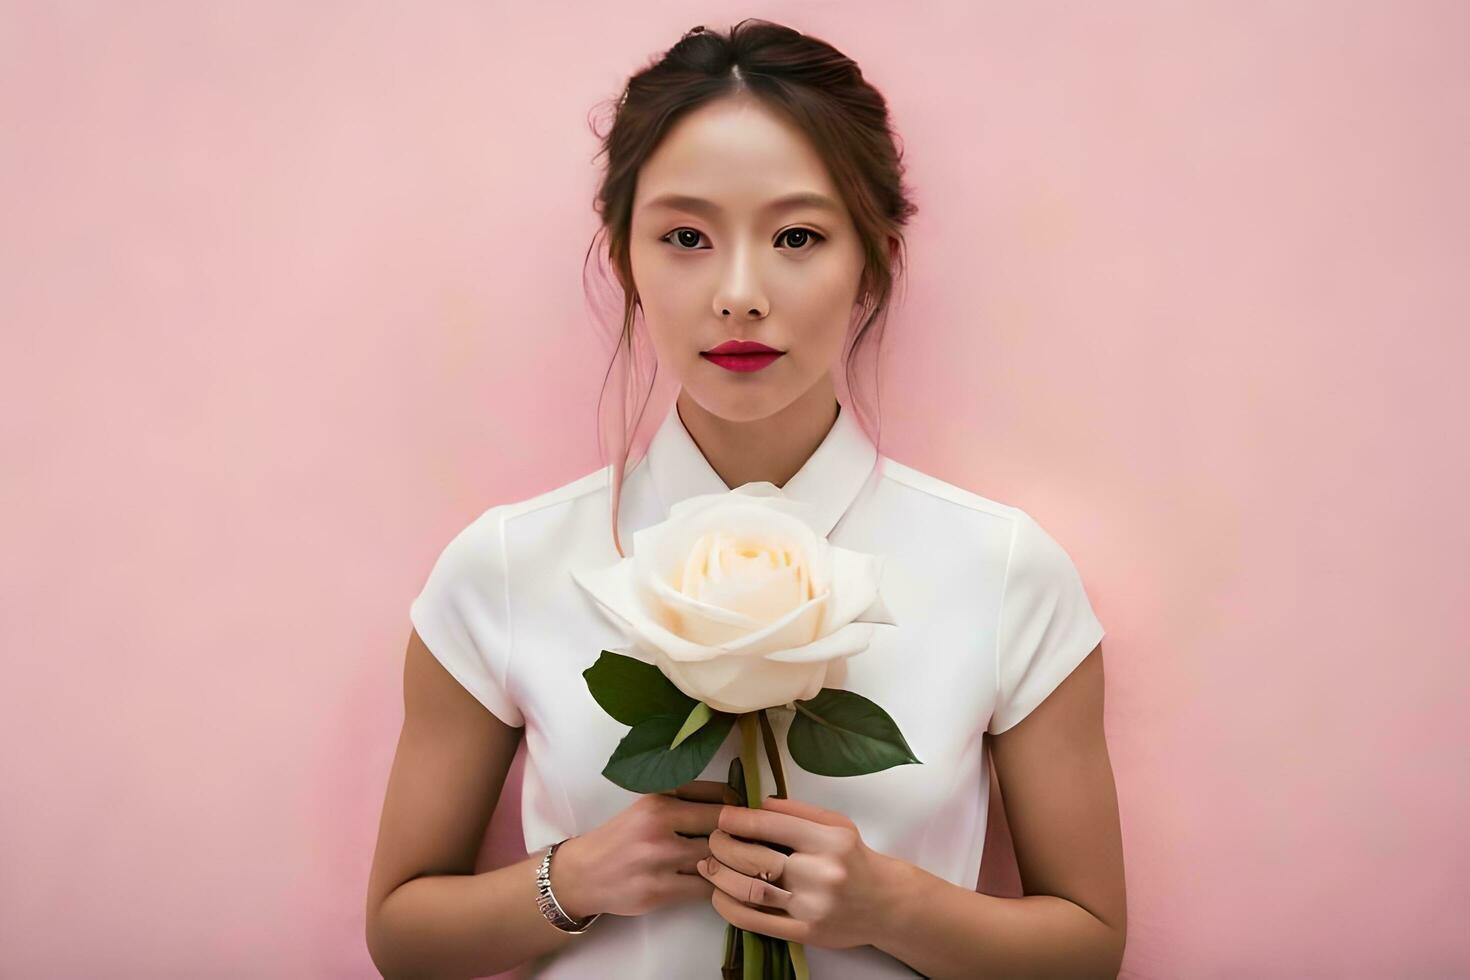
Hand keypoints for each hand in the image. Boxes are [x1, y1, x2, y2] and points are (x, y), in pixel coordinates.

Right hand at [552, 779, 734, 918]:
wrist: (583, 874)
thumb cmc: (622, 838)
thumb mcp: (648, 807)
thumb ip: (686, 802)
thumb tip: (738, 804)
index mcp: (660, 801)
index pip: (719, 799)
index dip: (741, 811)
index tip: (748, 820)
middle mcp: (659, 827)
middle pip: (723, 830)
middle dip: (740, 839)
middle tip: (750, 845)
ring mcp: (658, 861)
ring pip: (716, 861)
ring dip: (730, 865)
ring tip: (736, 865)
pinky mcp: (658, 891)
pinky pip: (705, 890)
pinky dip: (717, 887)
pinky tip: (718, 884)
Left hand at [696, 795, 898, 950]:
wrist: (886, 904)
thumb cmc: (855, 858)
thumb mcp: (836, 824)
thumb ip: (797, 811)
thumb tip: (757, 804)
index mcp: (829, 841)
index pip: (771, 825)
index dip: (738, 820)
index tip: (722, 817)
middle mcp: (821, 874)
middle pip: (756, 858)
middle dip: (723, 847)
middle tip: (713, 840)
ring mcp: (812, 907)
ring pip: (751, 891)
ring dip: (721, 876)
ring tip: (710, 865)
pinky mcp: (806, 933)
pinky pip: (757, 922)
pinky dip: (730, 908)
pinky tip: (720, 895)